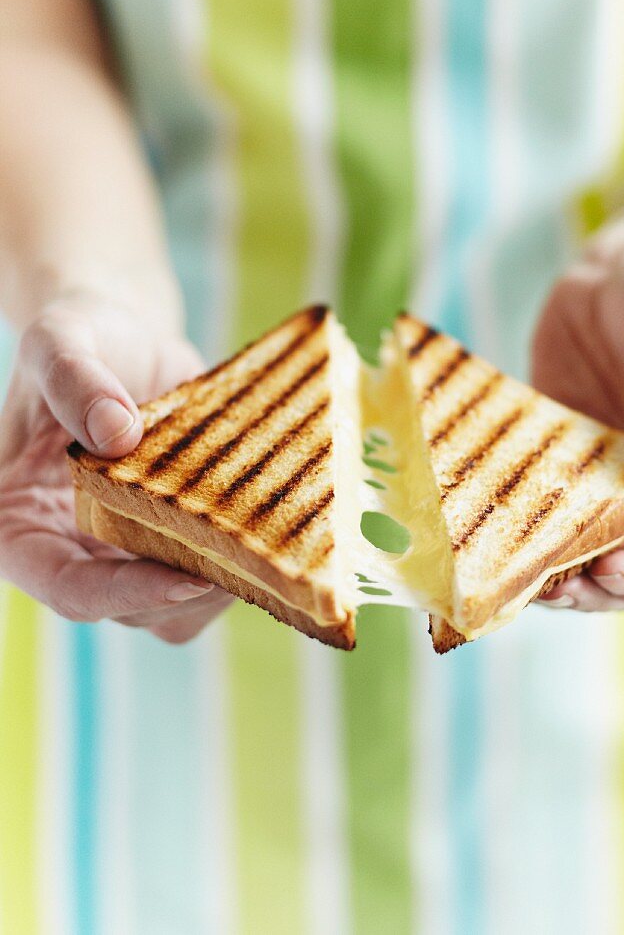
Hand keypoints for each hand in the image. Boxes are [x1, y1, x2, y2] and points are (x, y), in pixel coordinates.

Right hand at [0, 289, 232, 642]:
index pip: (66, 588)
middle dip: (191, 587)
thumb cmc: (82, 336)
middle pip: (132, 609)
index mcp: (19, 526)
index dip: (126, 592)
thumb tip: (116, 434)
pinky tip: (276, 518)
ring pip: (181, 609)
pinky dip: (248, 558)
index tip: (188, 578)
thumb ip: (73, 380)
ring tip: (264, 531)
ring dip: (226, 581)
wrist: (130, 338)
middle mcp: (70, 553)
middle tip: (251, 549)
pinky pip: (213, 577)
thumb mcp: (60, 339)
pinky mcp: (174, 543)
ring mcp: (126, 554)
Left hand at [531, 210, 623, 613]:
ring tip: (505, 572)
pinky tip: (480, 527)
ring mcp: (603, 487)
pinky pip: (535, 509)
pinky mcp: (555, 466)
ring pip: (578, 555)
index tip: (613, 571)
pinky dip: (512, 525)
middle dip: (591, 592)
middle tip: (546, 586)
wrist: (621, 266)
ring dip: (545, 572)